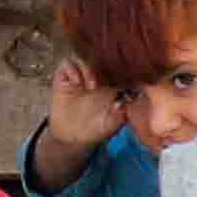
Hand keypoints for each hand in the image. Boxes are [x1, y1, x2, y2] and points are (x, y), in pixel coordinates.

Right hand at [34, 52, 120, 180]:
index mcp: (111, 83)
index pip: (117, 66)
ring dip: (89, 69)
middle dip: (105, 66)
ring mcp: (79, 76)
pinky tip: (77, 83)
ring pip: (84, 58)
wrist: (73, 138)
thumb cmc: (97, 129)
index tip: (125, 75)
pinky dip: (72, 70)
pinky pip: (66, 63)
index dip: (121, 67)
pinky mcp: (63, 79)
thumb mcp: (117, 121)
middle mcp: (95, 76)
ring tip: (92, 87)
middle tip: (107, 82)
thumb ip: (126, 109)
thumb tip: (132, 95)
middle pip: (101, 58)